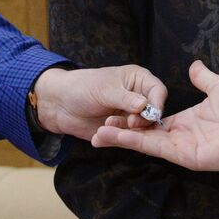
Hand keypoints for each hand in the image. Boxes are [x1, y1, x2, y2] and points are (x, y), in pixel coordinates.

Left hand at [32, 64, 167, 138]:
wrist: (60, 104)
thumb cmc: (82, 87)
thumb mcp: (105, 90)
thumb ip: (126, 99)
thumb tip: (145, 106)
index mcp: (138, 79)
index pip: (158, 91)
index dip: (157, 103)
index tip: (151, 115)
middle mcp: (138, 97)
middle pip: (153, 113)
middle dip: (142, 121)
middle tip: (130, 124)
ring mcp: (130, 114)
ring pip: (141, 129)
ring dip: (126, 131)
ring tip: (106, 126)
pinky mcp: (121, 129)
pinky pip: (126, 138)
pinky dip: (115, 139)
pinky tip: (100, 136)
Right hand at [90, 60, 218, 170]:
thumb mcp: (218, 86)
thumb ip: (202, 78)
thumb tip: (194, 65)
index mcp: (185, 123)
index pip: (152, 122)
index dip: (133, 118)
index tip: (111, 112)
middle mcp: (180, 137)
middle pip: (143, 136)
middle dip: (119, 133)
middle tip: (96, 129)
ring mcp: (182, 149)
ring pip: (145, 143)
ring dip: (122, 139)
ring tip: (98, 135)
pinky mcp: (187, 157)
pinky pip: (158, 148)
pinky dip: (137, 142)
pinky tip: (119, 136)